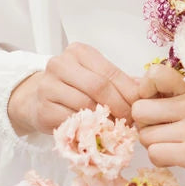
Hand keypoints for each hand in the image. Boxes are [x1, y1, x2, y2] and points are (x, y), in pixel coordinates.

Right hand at [8, 42, 143, 138]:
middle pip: (99, 87)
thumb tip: (148, 91)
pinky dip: (88, 129)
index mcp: (79, 52)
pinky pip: (71, 121)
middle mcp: (60, 64)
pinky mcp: (42, 108)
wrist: (36, 99)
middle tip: (131, 121)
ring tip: (116, 128)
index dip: (129, 92)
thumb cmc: (73, 87)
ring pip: (85, 105)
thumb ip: (120, 82)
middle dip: (119, 106)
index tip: (141, 106)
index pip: (110, 72)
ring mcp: (48, 86)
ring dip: (105, 120)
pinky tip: (96, 133)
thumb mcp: (95, 77)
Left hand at [130, 63, 184, 185]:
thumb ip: (182, 102)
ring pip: (144, 136)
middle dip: (146, 126)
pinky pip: (154, 154)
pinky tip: (181, 161)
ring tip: (178, 149)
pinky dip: (163, 161)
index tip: (158, 105)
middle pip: (139, 110)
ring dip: (156, 146)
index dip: (146, 92)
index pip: (154, 75)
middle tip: (165, 134)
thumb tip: (143, 96)